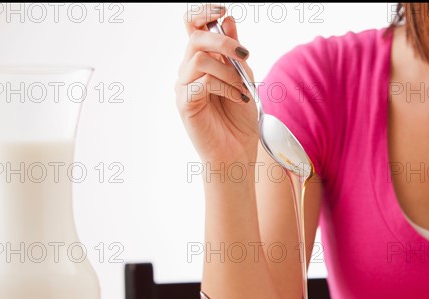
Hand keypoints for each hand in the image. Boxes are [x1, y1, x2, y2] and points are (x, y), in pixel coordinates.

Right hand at [176, 4, 258, 164]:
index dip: (203, 12)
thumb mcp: (244, 78)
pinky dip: (226, 86)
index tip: (222, 8)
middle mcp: (188, 70)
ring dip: (228, 69)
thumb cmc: (239, 119)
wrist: (236, 153)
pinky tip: (240, 97)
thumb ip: (235, 52)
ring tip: (244, 87)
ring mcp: (184, 86)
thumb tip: (228, 19)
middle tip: (244, 54)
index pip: (192, 26)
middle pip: (195, 37)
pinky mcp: (185, 103)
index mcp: (202, 61)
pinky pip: (203, 82)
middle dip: (223, 41)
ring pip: (199, 58)